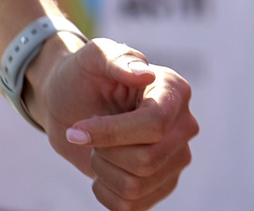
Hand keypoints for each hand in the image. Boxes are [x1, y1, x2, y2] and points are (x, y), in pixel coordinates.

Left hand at [33, 35, 196, 208]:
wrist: (70, 103)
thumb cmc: (82, 76)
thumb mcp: (90, 57)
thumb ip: (115, 58)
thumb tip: (144, 74)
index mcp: (174, 91)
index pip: (155, 125)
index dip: (112, 133)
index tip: (77, 129)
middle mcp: (183, 127)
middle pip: (147, 160)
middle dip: (105, 150)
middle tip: (89, 132)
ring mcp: (175, 160)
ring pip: (136, 186)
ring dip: (102, 169)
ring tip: (98, 147)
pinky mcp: (161, 186)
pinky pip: (131, 206)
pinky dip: (104, 191)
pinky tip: (102, 168)